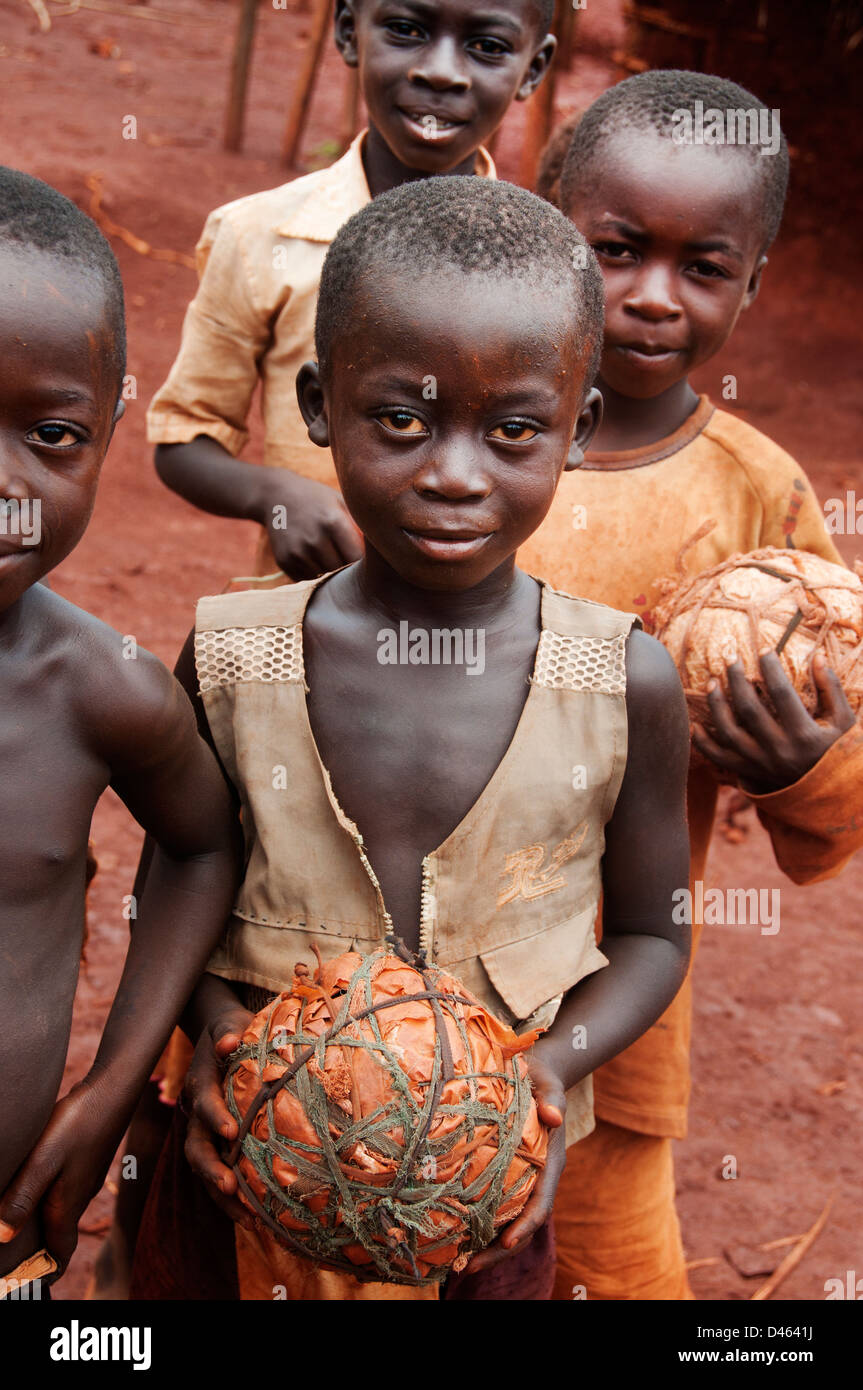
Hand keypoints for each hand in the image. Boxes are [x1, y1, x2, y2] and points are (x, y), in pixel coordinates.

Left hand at [0, 1080, 125, 1275]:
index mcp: (68, 1206)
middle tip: (13, 1259)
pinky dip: (47, 1201)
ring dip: (42, 1226)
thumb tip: (1, 1236)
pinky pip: (63, 1192)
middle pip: (59, 1237)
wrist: (112, 1089)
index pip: (60, 1255)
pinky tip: (33, 1185)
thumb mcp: (43, 1160)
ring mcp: (84, 1178)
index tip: (27, 1285)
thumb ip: (22, 1197)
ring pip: (61, 1213)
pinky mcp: (83, 1160)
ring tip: (15, 1224)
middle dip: (39, 1253)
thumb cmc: (78, 1123)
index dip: (45, 1274)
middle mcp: (78, 1197)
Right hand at [183, 1005, 256, 1229]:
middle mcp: (197, 1113)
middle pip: (196, 1146)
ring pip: (205, 1168)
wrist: (218, 1036)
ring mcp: (204, 1132)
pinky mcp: (215, 1144)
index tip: (232, 1132)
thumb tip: (228, 1042)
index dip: (215, 1117)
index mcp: (202, 1084)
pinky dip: (231, 1198)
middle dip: (211, 1168)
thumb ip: (229, 1033)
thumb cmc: (230, 1031)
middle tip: (230, 1187)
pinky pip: (219, 1173)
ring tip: (248, 1219)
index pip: (205, 1102)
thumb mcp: (229, 1025)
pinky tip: (253, 1218)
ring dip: (221, 1195)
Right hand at [255, 469, 362, 578]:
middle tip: (351, 564)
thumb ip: (361, 528)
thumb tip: (383, 553)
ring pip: (325, 578)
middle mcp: (314, 539)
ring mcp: (297, 552)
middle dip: (348, 569)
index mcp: (333, 522)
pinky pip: (308, 579)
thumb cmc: (319, 500)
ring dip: (331, 574)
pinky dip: (315, 574)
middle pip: (342, 571)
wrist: (276, 495)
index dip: (364, 562)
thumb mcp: (342, 504)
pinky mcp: (285, 561)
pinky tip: (315, 559)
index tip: (368, 561)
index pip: (358, 558)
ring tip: (332, 559)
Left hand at [463, 1054, 565, 1273]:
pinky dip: (479, 1224)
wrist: (535, 1074)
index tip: (507, 1241)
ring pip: (508, 1222)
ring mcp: (522, 1180)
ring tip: (458, 1263)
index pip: (541, 1203)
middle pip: (523, 1225)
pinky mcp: (506, 1175)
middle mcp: (537, 1179)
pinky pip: (495, 1207)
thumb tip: (555, 1117)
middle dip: (501, 1249)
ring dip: (488, 1245)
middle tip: (471, 1267)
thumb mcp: (550, 1085)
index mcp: (551, 1163)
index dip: (526, 1225)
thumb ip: (553, 1100)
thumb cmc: (541, 1079)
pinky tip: (453, 1235)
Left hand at [692, 651, 855, 793]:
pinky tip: (695, 724)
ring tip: (712, 682)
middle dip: (736, 679)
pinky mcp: (749, 774)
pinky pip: (719, 758)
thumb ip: (831, 688)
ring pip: (729, 732)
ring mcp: (761, 764)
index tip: (764, 650)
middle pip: (749, 708)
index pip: (781, 693)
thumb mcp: (843, 722)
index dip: (770, 668)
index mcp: (804, 735)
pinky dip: (703, 743)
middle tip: (730, 658)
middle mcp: (780, 750)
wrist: (829, 796)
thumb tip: (817, 655)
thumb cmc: (837, 752)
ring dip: (716, 704)